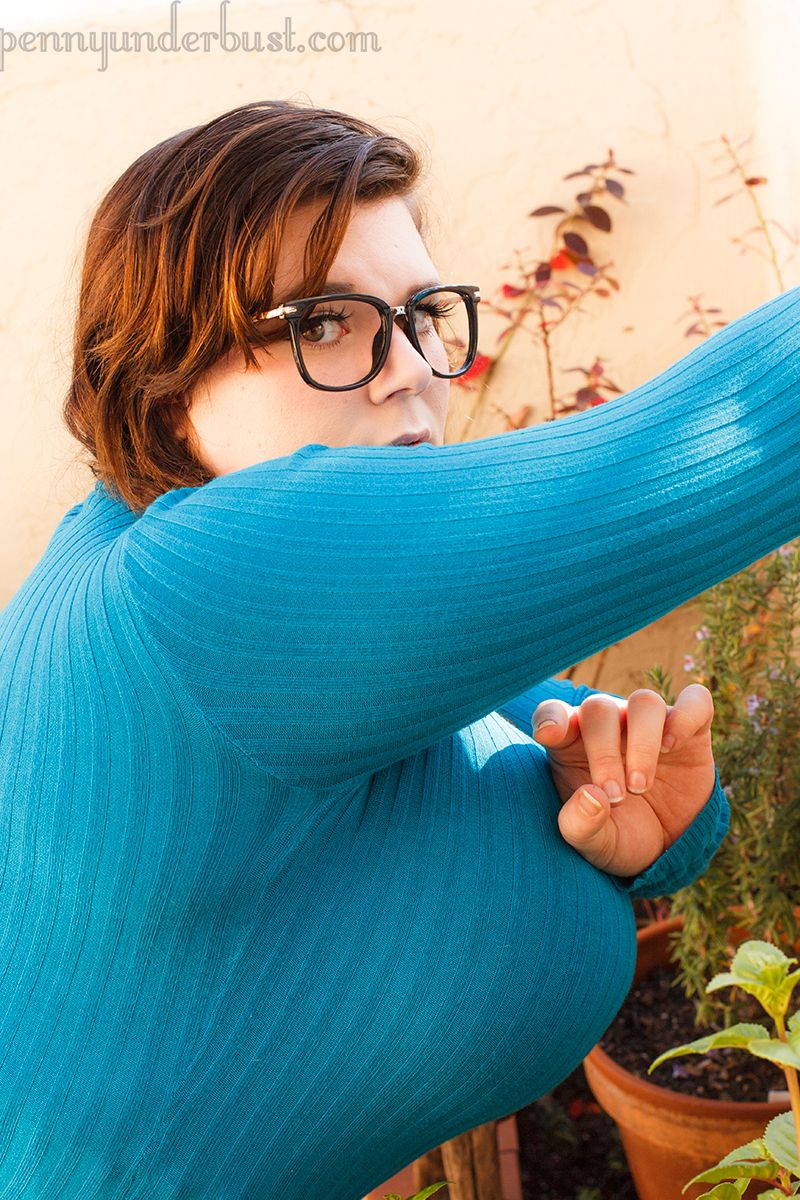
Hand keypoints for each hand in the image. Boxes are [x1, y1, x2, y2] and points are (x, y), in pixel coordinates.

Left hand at [532, 684, 715, 877]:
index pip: (553, 714)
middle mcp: (609, 725)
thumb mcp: (595, 845)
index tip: (549, 735)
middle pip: (599, 709)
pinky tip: (673, 745)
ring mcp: (649, 723)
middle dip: (604, 754)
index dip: (550, 717)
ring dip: (641, 742)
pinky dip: (685, 715)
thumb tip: (592, 796)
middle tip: (616, 797)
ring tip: (641, 785)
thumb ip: (581, 826)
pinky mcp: (691, 728)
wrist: (670, 848)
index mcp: (572, 745)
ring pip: (643, 702)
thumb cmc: (620, 835)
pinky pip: (693, 701)